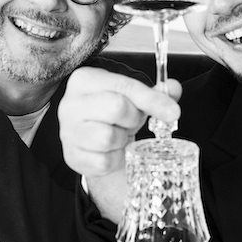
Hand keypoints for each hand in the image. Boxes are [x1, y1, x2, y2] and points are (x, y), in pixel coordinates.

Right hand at [58, 67, 181, 177]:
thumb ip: (156, 92)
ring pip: (108, 137)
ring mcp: (68, 132)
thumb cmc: (112, 113)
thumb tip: (173, 88)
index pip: (125, 87)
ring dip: (122, 139)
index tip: (173, 112)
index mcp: (84, 79)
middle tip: (132, 121)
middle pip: (116, 108)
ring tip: (118, 134)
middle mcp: (70, 104)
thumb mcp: (133, 97)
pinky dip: (114, 159)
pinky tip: (111, 151)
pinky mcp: (72, 156)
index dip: (153, 100)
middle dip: (133, 118)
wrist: (92, 139)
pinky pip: (104, 161)